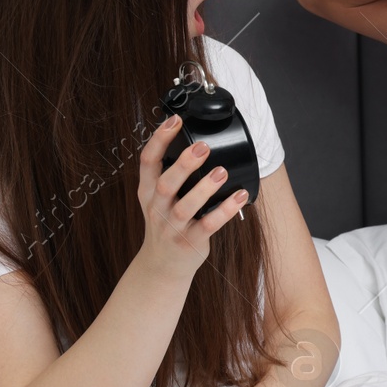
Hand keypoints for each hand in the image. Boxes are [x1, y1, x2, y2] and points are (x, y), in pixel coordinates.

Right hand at [137, 114, 249, 279]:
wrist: (162, 265)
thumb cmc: (166, 223)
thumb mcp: (157, 198)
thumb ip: (168, 172)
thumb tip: (192, 139)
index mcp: (148, 191)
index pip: (147, 161)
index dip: (159, 139)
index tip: (174, 120)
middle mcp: (157, 208)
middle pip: (166, 183)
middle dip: (184, 164)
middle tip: (202, 146)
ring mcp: (172, 227)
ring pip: (185, 207)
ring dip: (204, 189)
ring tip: (221, 172)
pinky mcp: (190, 242)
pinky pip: (208, 225)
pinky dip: (224, 210)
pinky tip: (239, 196)